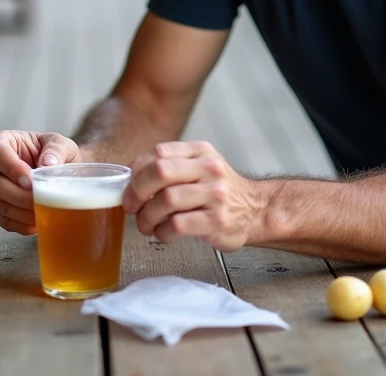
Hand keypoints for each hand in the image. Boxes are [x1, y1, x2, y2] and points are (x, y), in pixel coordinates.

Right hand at [0, 130, 79, 233]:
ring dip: (22, 212)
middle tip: (43, 199)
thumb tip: (48, 163)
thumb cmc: (55, 152)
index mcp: (2, 142)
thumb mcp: (60, 142)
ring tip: (44, 211)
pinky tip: (36, 222)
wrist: (60, 168)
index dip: (10, 168)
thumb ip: (56, 149)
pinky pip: (4, 220)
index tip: (30, 180)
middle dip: (20, 196)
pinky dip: (21, 224)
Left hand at [124, 141, 263, 252]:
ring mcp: (215, 194)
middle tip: (131, 206)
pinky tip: (164, 233)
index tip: (128, 185)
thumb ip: (170, 167)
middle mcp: (209, 169)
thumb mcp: (200, 167)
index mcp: (200, 151)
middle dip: (136, 191)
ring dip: (147, 217)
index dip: (136, 170)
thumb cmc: (219, 192)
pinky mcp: (216, 220)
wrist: (256, 211)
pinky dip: (162, 232)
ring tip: (146, 225)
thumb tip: (129, 179)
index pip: (159, 152)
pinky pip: (177, 225)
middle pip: (160, 172)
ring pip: (166, 200)